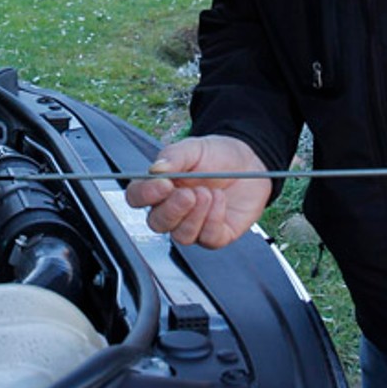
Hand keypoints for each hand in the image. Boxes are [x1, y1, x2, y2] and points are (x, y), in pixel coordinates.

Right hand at [123, 134, 271, 248]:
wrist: (249, 160)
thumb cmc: (216, 155)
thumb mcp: (194, 148)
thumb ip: (174, 157)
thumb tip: (156, 169)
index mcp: (160, 187)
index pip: (137, 198)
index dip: (145, 195)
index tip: (164, 184)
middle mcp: (172, 210)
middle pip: (156, 223)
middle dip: (172, 210)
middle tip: (189, 193)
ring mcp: (193, 225)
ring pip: (181, 236)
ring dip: (195, 215)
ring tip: (208, 193)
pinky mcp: (215, 235)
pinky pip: (207, 238)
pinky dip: (214, 219)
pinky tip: (220, 200)